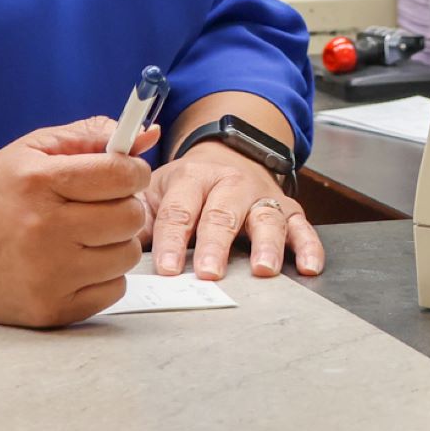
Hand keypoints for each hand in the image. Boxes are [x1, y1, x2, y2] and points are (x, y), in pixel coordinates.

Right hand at [0, 117, 157, 327]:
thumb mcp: (30, 151)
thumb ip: (88, 136)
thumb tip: (148, 134)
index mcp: (38, 182)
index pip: (118, 173)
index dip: (133, 169)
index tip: (125, 172)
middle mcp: (44, 230)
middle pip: (130, 216)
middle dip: (126, 204)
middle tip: (103, 204)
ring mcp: (47, 275)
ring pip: (127, 255)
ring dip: (116, 241)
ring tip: (87, 234)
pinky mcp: (50, 310)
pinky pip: (113, 290)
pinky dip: (104, 275)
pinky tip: (77, 262)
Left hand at [146, 141, 323, 280]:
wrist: (225, 156)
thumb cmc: (186, 187)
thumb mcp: (156, 191)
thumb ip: (140, 218)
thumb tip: (120, 249)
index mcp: (192, 178)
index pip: (180, 210)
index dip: (173, 239)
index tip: (168, 269)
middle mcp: (230, 184)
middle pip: (223, 214)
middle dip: (216, 245)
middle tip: (209, 274)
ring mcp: (262, 195)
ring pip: (266, 217)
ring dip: (266, 244)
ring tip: (263, 270)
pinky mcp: (288, 209)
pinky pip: (302, 226)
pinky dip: (309, 245)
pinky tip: (309, 266)